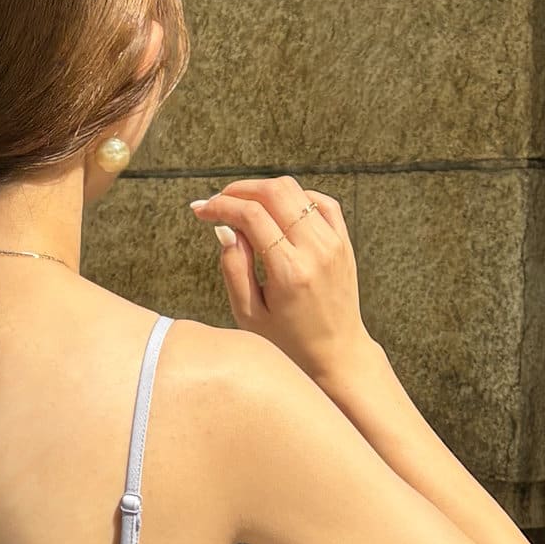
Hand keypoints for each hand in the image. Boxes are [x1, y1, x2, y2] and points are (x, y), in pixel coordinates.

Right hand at [189, 175, 374, 385]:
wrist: (336, 353)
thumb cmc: (289, 342)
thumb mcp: (250, 316)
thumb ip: (234, 269)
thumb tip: (225, 229)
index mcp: (289, 271)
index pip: (251, 216)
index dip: (221, 206)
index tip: (202, 210)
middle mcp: (315, 250)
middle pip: (274, 192)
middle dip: (239, 190)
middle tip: (218, 202)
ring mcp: (333, 242)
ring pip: (295, 191)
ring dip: (263, 190)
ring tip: (242, 206)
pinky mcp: (343, 241)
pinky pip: (319, 201)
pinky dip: (294, 197)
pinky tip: (276, 211)